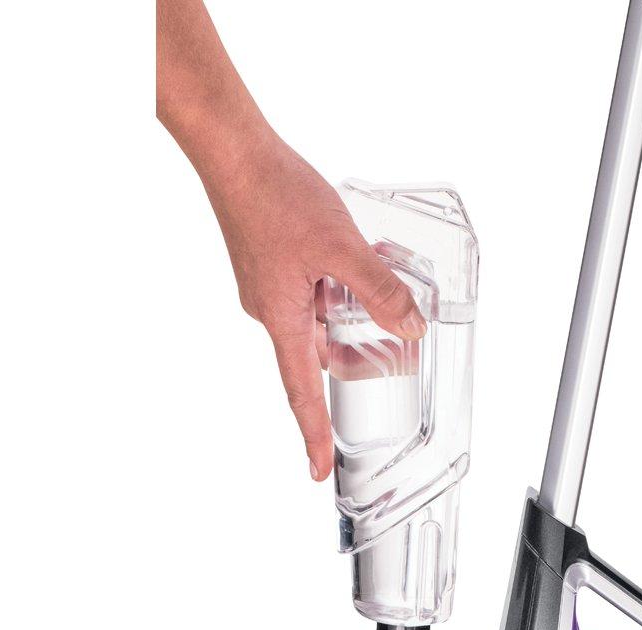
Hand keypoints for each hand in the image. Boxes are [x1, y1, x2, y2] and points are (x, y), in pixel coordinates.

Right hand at [204, 133, 425, 477]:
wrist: (230, 147)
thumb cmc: (273, 194)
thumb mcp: (343, 247)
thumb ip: (381, 290)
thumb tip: (411, 326)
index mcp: (282, 319)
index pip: (302, 394)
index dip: (314, 436)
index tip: (319, 471)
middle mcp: (270, 310)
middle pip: (320, 353)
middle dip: (357, 356)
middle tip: (392, 351)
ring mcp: (267, 287)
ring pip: (318, 317)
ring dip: (348, 312)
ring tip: (378, 291)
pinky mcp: (269, 262)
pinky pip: (308, 290)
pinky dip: (334, 286)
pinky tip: (352, 259)